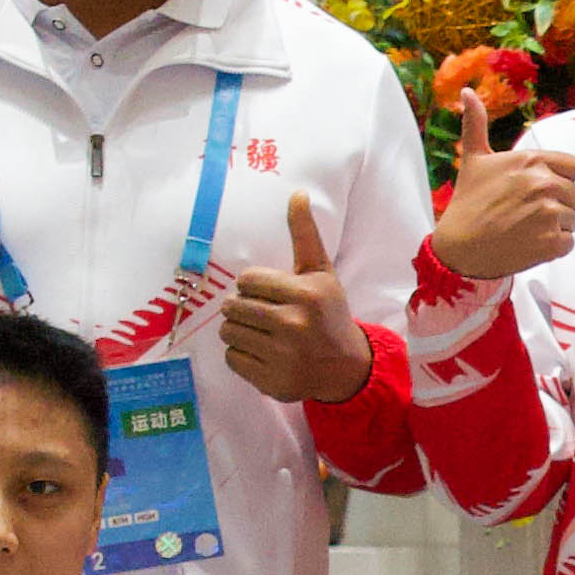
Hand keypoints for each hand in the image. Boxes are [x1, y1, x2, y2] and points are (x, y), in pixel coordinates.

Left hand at [218, 192, 369, 403]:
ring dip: (240, 331)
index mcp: (306, 294)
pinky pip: (232, 358)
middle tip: (266, 315)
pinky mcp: (271, 381)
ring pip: (228, 332)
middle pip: (232, 306)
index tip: (272, 294)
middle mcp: (293, 325)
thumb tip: (298, 192)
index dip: (254, 286)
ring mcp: (282, 356)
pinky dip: (242, 356)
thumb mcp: (320, 272)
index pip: (246, 281)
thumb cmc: (328, 313)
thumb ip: (305, 234)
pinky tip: (264, 354)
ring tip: (263, 334)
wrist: (346, 367)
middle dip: (244, 308)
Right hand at [429, 116, 574, 285]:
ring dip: (555, 227)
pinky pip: (569, 242)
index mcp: (531, 160)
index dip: (561, 180)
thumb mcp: (473, 158)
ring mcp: (548, 213)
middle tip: (528, 212)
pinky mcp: (550, 242)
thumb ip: (476, 123)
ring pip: (573, 220)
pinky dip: (553, 247)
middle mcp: (543, 184)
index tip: (540, 190)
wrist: (459, 247)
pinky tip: (530, 243)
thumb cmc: (468, 203)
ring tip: (526, 228)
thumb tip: (467, 93)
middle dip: (559, 205)